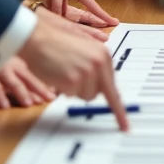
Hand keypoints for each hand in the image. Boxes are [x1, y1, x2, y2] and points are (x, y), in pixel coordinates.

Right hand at [0, 55, 55, 108]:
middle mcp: (9, 63)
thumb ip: (15, 62)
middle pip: (28, 78)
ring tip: (29, 105)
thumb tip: (26, 76)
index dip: (42, 85)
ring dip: (22, 94)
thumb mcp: (5, 50)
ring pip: (12, 82)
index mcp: (15, 60)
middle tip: (51, 99)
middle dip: (40, 90)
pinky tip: (4, 105)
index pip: (31, 75)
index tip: (54, 95)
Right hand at [17, 7, 129, 131]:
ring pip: (85, 96)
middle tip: (72, 77)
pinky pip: (71, 95)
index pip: (114, 87)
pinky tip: (58, 73)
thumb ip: (96, 68)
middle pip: (99, 93)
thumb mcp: (84, 51)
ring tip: (64, 70)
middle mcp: (99, 63)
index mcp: (104, 55)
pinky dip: (63, 88)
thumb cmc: (57, 44)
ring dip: (74, 88)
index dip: (118, 109)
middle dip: (86, 90)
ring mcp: (87, 73)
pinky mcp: (73, 80)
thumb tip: (103, 88)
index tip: (125, 125)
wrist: (38, 38)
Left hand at [32, 0, 118, 27]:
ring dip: (75, 17)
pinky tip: (59, 16)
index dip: (104, 16)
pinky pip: (66, 5)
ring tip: (80, 27)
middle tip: (102, 28)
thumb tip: (57, 22)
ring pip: (75, 9)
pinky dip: (63, 11)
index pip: (95, 8)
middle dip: (94, 19)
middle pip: (88, 10)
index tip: (114, 22)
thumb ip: (57, 8)